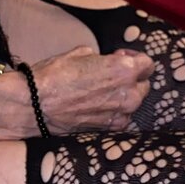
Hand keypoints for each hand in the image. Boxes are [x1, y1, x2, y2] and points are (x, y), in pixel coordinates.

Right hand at [31, 46, 154, 132]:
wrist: (36, 105)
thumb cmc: (55, 74)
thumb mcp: (80, 53)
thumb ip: (102, 58)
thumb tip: (105, 62)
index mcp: (124, 70)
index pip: (148, 65)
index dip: (135, 58)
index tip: (121, 57)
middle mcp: (128, 95)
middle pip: (143, 85)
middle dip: (131, 78)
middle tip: (110, 74)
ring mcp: (120, 116)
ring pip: (133, 103)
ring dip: (123, 96)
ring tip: (101, 91)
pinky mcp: (108, 130)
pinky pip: (120, 118)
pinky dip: (113, 111)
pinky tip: (96, 105)